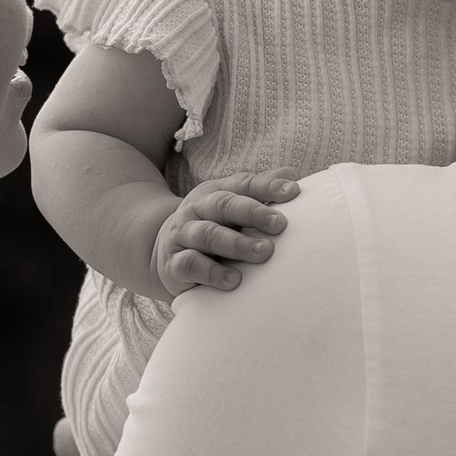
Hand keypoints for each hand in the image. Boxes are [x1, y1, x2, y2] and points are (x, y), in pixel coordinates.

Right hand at [151, 171, 297, 296]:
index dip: (267, 186)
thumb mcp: (231, 206)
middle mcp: (197, 209)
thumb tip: (292, 174)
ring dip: (237, 244)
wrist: (162, 252)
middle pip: (224, 205)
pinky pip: (190, 265)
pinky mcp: (173, 264)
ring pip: (208, 235)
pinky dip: (212, 272)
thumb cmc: (212, 227)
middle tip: (280, 224)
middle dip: (254, 213)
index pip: (243, 184)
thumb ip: (259, 191)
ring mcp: (183, 235)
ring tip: (264, 253)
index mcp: (215, 192)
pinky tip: (234, 280)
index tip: (293, 192)